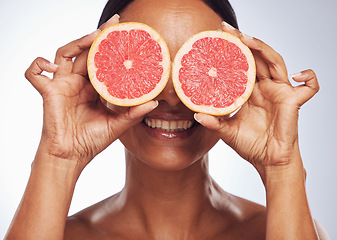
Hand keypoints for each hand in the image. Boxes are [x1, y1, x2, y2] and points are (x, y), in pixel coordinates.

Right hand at [25, 15, 157, 169]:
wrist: (72, 157)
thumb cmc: (91, 141)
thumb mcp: (117, 125)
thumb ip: (134, 113)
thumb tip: (155, 102)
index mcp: (93, 88)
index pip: (101, 61)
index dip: (110, 48)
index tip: (124, 35)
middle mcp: (78, 83)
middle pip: (85, 52)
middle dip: (97, 36)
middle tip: (113, 23)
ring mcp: (62, 85)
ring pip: (64, 54)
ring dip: (77, 42)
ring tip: (94, 36)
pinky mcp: (48, 92)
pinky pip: (34, 74)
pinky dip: (37, 66)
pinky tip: (51, 67)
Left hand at [194, 22, 318, 173]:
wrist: (267, 161)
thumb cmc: (249, 145)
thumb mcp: (227, 132)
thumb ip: (214, 123)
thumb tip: (196, 115)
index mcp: (250, 92)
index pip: (242, 65)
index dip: (232, 52)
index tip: (217, 39)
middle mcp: (265, 88)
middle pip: (256, 57)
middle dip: (244, 41)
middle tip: (227, 30)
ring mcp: (280, 92)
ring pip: (275, 61)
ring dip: (263, 47)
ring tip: (246, 38)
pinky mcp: (293, 101)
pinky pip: (309, 87)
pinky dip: (308, 78)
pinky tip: (297, 74)